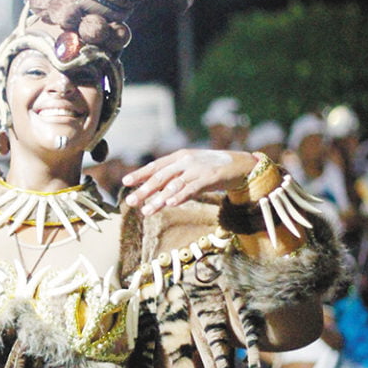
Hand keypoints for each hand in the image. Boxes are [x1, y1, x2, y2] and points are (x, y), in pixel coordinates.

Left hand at [121, 149, 257, 215]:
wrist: (242, 164)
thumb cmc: (213, 168)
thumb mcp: (191, 168)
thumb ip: (175, 176)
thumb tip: (155, 190)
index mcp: (179, 156)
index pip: (155, 166)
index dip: (140, 173)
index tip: (125, 182)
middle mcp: (186, 160)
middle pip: (160, 177)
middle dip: (144, 190)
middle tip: (130, 201)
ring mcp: (197, 168)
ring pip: (173, 185)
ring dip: (158, 199)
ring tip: (146, 211)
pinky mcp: (210, 177)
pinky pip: (191, 188)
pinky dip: (179, 196)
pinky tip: (169, 204)